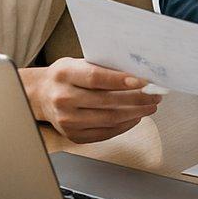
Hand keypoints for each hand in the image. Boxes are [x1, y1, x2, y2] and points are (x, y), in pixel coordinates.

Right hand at [19, 58, 161, 143]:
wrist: (43, 96)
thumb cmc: (67, 76)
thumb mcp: (79, 62)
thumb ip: (104, 66)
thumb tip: (139, 71)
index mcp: (64, 75)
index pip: (97, 78)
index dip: (122, 80)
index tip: (144, 80)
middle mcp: (62, 98)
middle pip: (106, 101)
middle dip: (137, 99)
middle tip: (155, 95)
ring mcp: (66, 120)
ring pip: (108, 119)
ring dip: (135, 113)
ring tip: (150, 106)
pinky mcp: (72, 135)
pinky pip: (104, 133)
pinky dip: (124, 126)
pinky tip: (135, 117)